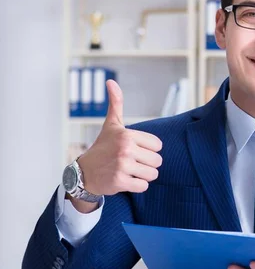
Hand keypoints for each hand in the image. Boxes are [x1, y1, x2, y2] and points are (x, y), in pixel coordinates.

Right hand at [76, 80, 162, 195]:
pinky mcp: (120, 182)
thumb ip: (116, 104)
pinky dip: (137, 186)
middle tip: (131, 162)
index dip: (149, 150)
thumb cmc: (102, 147)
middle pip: (157, 161)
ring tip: (129, 171)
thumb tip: (111, 82)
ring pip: (153, 174)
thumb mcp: (111, 125)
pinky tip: (125, 180)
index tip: (135, 150)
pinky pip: (143, 186)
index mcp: (127, 135)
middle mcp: (125, 149)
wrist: (83, 172)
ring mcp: (122, 166)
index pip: (158, 146)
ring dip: (143, 176)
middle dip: (147, 164)